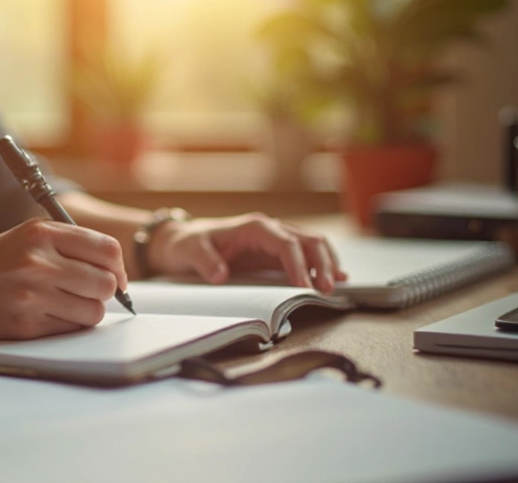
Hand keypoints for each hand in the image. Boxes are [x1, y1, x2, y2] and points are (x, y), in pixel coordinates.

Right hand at [0, 218, 127, 338]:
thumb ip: (67, 245)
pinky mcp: (25, 325)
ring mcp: (31, 294)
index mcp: (41, 232)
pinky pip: (71, 330)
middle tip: (87, 295)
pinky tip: (46, 318)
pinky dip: (67, 327)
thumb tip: (115, 271)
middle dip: (104, 293)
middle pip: (106, 283)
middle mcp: (38, 260)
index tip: (116, 279)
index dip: (119, 268)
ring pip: (94, 311)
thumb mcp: (23, 238)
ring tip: (63, 307)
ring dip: (86, 313)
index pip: (107, 249)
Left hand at [146, 213, 346, 292]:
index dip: (297, 263)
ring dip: (326, 264)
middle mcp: (269, 229)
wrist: (183, 240)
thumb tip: (220, 275)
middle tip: (326, 290)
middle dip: (321, 263)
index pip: (285, 242)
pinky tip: (335, 278)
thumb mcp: (189, 252)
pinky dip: (321, 265)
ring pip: (312, 245)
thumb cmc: (187, 244)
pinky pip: (305, 255)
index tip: (304, 286)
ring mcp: (274, 240)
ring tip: (333, 287)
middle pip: (308, 240)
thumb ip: (204, 261)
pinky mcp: (275, 252)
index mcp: (253, 227)